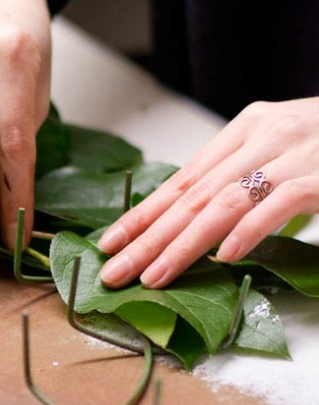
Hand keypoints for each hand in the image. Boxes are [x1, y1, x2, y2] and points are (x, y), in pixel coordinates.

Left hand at [98, 97, 318, 287]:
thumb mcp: (280, 149)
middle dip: (146, 237)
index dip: (143, 213)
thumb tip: (191, 220)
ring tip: (153, 276)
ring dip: (184, 244)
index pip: (182, 178)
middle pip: (192, 195)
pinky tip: (225, 257)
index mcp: (246, 128)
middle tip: (113, 271)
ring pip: (224, 202)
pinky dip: (250, 231)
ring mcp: (294, 153)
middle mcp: (263, 135)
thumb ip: (240, 175)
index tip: (110, 243)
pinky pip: (279, 204)